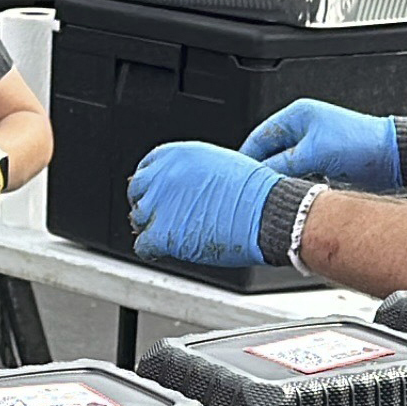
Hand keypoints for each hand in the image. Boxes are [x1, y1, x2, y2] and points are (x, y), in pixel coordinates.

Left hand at [127, 141, 295, 269]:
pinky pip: (143, 246)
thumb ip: (193, 171)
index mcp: (176, 155)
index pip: (146, 168)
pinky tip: (164, 251)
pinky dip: (152, 250)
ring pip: (139, 219)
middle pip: (137, 192)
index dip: (152, 185)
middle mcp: (163, 176)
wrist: (269, 212)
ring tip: (170, 234)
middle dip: (150, 205)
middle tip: (164, 217)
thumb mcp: (220, 164)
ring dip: (151, 228)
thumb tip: (182, 185)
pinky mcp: (163, 234)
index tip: (158, 195)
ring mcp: (160, 205)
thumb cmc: (256, 192)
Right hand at [244, 100, 402, 190]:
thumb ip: (282, 163)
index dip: (246, 158)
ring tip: (272, 193)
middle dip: (263, 170)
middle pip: (271, 151)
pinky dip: (294, 181)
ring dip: (280, 177)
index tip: (237, 178)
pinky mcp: (325, 158)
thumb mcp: (313, 153)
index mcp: (297, 115)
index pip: (259, 136)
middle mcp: (304, 126)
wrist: (394, 155)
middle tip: (254, 189)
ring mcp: (315, 142)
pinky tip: (292, 192)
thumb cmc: (361, 145)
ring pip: (285, 163)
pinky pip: (300, 171)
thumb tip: (259, 176)